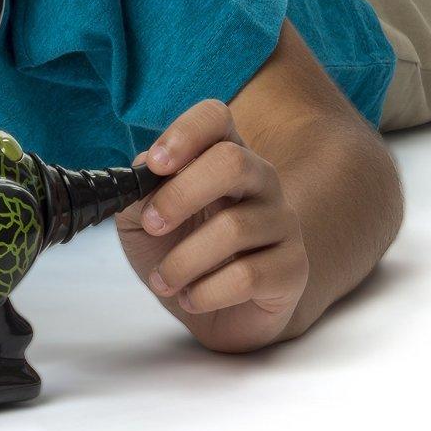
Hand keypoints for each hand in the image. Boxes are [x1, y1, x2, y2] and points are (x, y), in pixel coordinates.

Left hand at [115, 98, 308, 352]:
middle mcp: (259, 180)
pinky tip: (191, 298)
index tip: (155, 165)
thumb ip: (138, 193)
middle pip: (233, 162)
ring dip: (184, 259)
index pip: (215, 118)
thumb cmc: (176, 253)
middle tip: (152, 225)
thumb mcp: (140, 221)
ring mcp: (282, 222)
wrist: (208, 313)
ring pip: (235, 227)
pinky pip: (248, 275)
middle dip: (182, 194)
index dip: (186, 133)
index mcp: (221, 155)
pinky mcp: (292, 268)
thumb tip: (143, 170)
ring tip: (163, 280)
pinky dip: (207, 291)